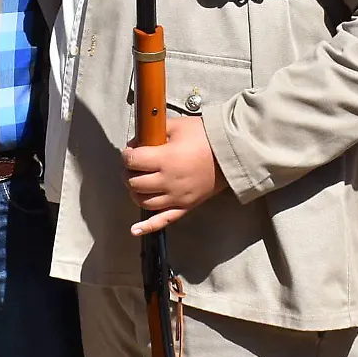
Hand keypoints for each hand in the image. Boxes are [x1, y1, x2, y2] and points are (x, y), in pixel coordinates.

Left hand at [123, 115, 227, 235]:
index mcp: (165, 159)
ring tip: (139, 182)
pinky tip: (135, 230)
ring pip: (144, 202)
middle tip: (134, 166)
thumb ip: (154, 131)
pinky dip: (147, 227)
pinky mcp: (186, 207)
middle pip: (134, 183)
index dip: (127, 155)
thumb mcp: (177, 126)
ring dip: (136, 192)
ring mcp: (177, 197)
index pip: (132, 161)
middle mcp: (168, 181)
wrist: (231, 152)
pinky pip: (163, 221)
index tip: (130, 151)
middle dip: (129, 173)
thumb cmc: (204, 136)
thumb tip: (136, 142)